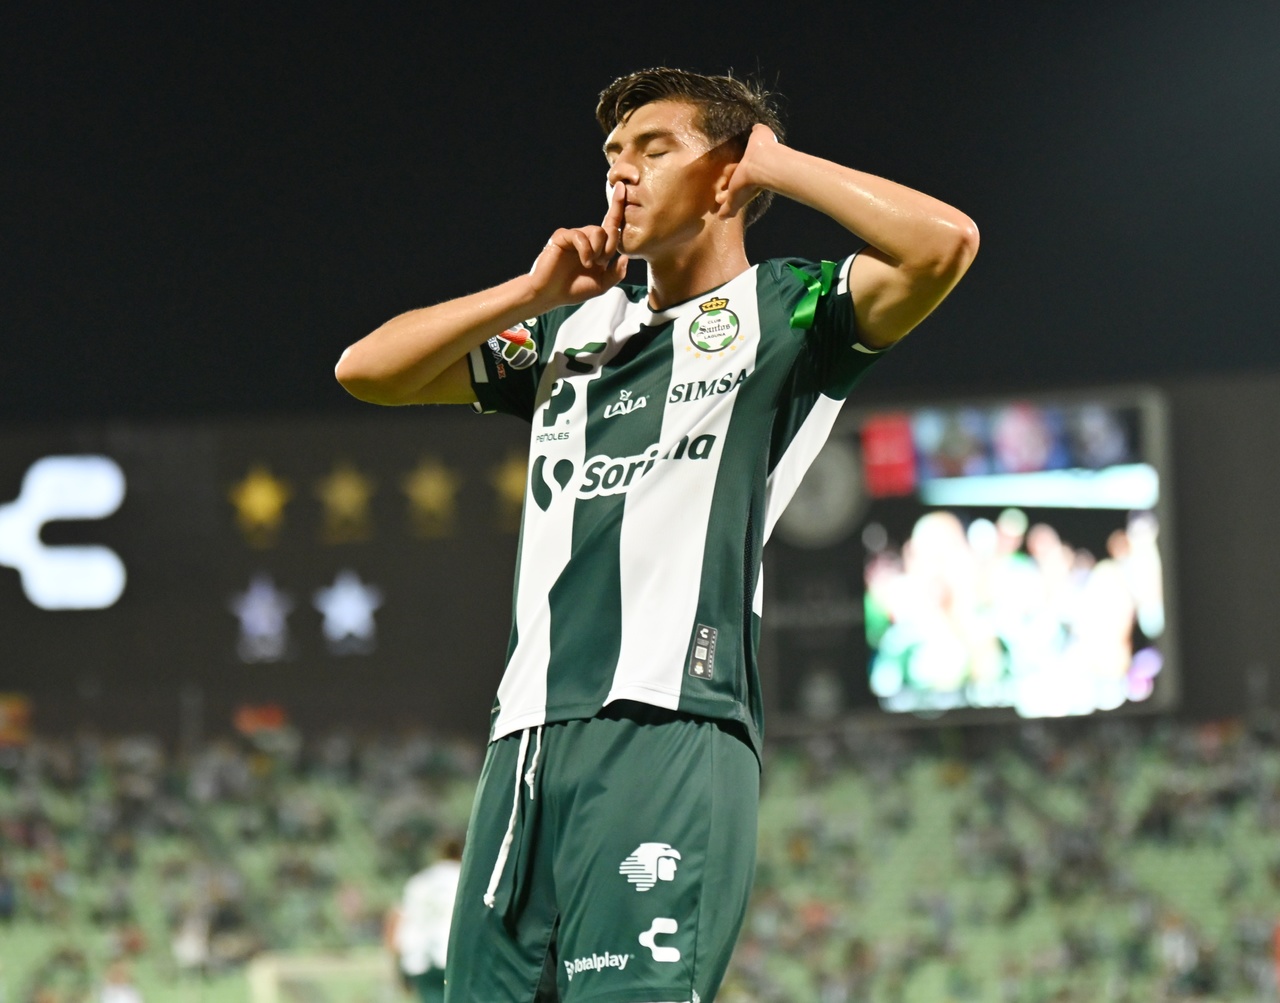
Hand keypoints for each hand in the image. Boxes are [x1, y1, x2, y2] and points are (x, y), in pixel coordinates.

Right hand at [528, 182, 628, 305]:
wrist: (549, 294)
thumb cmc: (573, 289)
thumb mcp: (601, 285)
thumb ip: (616, 273)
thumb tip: (626, 257)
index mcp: (597, 247)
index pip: (611, 224)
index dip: (617, 206)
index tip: (623, 187)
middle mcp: (586, 238)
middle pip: (607, 230)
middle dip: (609, 248)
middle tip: (599, 264)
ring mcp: (573, 236)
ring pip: (597, 232)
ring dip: (597, 251)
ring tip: (589, 265)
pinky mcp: (561, 236)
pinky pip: (580, 236)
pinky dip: (586, 251)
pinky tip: (584, 262)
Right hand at [716, 124, 780, 219]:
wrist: (763, 164)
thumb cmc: (762, 148)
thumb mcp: (760, 134)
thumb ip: (758, 130)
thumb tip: (756, 127)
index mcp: (750, 165)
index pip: (741, 170)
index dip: (735, 172)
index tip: (730, 173)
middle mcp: (746, 180)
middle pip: (735, 185)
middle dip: (728, 188)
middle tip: (721, 191)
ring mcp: (740, 192)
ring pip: (731, 198)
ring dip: (725, 199)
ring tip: (718, 200)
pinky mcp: (734, 201)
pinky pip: (728, 209)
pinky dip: (725, 212)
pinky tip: (721, 216)